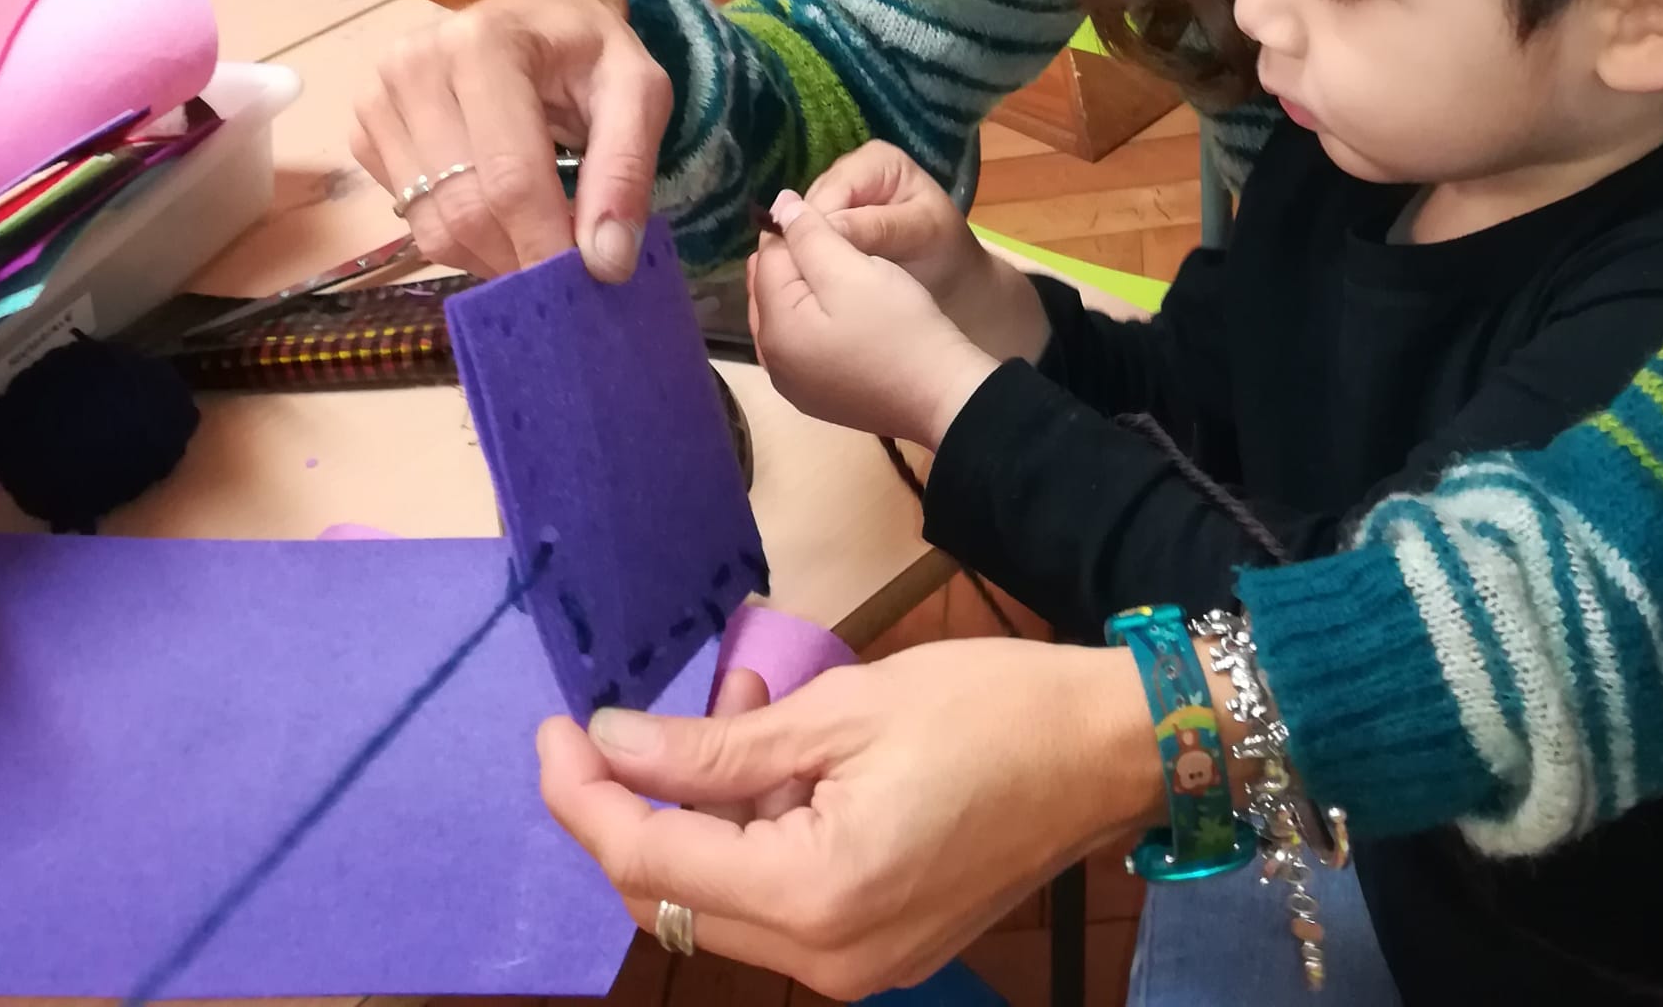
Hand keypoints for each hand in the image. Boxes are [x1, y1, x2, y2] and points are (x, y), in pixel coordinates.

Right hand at [350, 0, 670, 281]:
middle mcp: (414, 66)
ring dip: (491, 255)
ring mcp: (378, 98)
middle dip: (520, 256)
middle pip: (465, 208)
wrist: (544, 15)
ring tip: (537, 237)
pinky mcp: (364, 130)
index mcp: (484, 46)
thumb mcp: (639, 92)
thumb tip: (606, 262)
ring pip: (431, 226)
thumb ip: (627, 170)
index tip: (582, 285)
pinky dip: (459, 237)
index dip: (546, 243)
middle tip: (565, 273)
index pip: (510, 177)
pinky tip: (497, 211)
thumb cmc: (592, 52)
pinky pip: (409, 218)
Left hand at [538, 639, 1162, 999]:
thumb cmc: (989, 712)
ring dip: (711, 806)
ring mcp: (861, 966)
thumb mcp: (842, 709)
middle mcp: (828, 960)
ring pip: (729, 897)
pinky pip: (785, 897)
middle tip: (626, 719)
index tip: (555, 731)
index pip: (650, 861)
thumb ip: (718, 743)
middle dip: (637, 808)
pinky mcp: (885, 946)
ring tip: (746, 697)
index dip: (585, 797)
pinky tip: (784, 746)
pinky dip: (762, 827)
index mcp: (814, 896)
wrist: (1108, 749)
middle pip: (678, 897)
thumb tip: (611, 745)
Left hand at [748, 195, 996, 447]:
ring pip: (785, 316)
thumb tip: (778, 205)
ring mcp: (794, 386)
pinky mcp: (818, 396)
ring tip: (845, 274)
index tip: (832, 217)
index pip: (768, 258)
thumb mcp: (853, 269)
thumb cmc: (899, 326)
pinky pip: (802, 344)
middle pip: (770, 290)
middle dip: (795, 260)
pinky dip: (813, 320)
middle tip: (842, 246)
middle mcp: (773, 363)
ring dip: (803, 289)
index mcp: (775, 329)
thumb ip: (810, 234)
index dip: (795, 228)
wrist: (942, 395)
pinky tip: (842, 313)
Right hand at [796, 142, 987, 312]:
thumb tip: (826, 228)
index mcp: (877, 160)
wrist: (950, 273)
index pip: (834, 191)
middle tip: (814, 282)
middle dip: (811, 241)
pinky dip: (807, 257)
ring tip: (815, 284)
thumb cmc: (943, 248)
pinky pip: (803, 237)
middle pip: (811, 205)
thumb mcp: (921, 234)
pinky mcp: (825, 221)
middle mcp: (848, 170)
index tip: (817, 268)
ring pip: (800, 222)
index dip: (820, 228)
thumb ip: (876, 229)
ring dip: (805, 252)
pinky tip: (813, 279)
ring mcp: (834, 195)